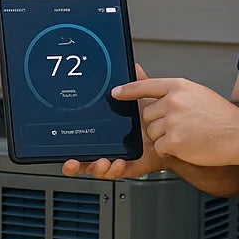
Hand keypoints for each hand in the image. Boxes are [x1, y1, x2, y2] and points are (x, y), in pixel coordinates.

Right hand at [61, 63, 170, 179]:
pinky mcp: (130, 166)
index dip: (69, 148)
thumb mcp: (143, 97)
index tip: (64, 149)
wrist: (175, 132)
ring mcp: (117, 157)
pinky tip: (117, 162)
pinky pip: (118, 173)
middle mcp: (107, 146)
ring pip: (98, 169)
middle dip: (75, 163)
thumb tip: (131, 65)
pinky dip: (115, 170)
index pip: (80, 140)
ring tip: (100, 161)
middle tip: (72, 161)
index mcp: (103, 130)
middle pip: (83, 159)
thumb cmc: (156, 117)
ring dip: (95, 167)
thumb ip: (134, 83)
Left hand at [119, 76, 238, 166]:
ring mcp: (172, 121)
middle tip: (181, 126)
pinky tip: (188, 145)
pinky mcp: (173, 140)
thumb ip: (175, 92)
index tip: (116, 93)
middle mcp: (173, 101)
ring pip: (152, 133)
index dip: (128, 90)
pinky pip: (160, 147)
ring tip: (188, 135)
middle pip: (147, 115)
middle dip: (158, 123)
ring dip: (165, 137)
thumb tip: (155, 94)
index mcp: (179, 86)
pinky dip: (170, 150)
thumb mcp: (198, 93)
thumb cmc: (222, 117)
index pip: (146, 85)